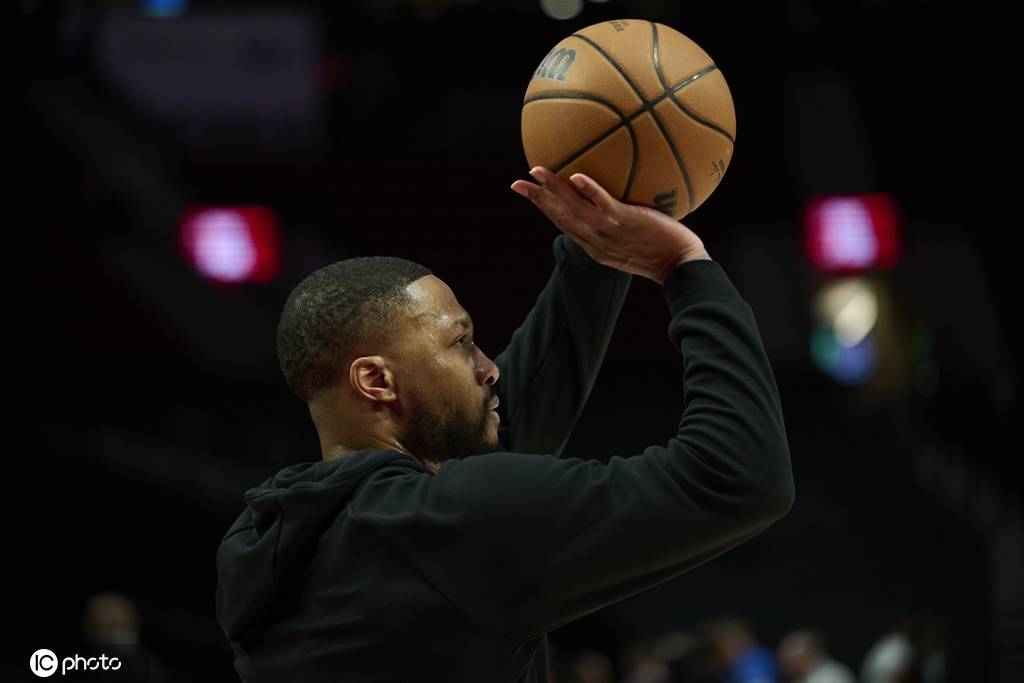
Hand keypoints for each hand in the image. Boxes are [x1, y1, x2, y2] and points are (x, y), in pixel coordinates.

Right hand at [511, 167, 710, 285]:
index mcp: (593, 245)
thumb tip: (616, 205)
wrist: (680, 266)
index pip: (563, 224)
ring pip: (575, 208)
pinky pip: (605, 204)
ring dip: (554, 189)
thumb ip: (618, 225)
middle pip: (560, 216)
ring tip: (537, 171)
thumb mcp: (631, 243)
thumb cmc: (661, 252)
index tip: (528, 193)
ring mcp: (610, 231)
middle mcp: (596, 240)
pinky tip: (576, 177)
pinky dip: (589, 191)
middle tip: (518, 183)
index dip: (543, 208)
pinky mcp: (626, 222)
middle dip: (538, 199)